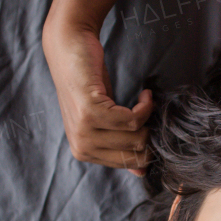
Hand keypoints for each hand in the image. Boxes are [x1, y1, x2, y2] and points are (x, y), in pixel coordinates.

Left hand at [43, 24, 153, 174]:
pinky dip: (145, 105)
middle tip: (148, 111)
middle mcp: (82, 147)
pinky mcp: (90, 112)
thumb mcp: (104, 120)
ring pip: (136, 137)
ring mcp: (84, 130)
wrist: (69, 49)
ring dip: (148, 115)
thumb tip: (141, 171)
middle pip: (137, 153)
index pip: (130, 164)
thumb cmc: (89, 83)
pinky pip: (132, 119)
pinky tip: (144, 94)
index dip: (149, 146)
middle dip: (151, 131)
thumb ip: (119, 144)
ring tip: (144, 99)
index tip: (150, 124)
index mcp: (84, 152)